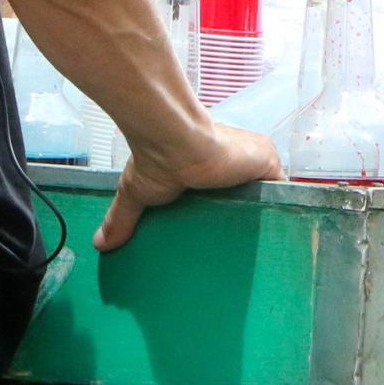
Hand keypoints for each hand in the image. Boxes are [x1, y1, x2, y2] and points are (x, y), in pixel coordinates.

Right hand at [94, 123, 284, 251]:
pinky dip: (284, 203)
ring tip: (261, 241)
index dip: (229, 206)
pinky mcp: (265, 160)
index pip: (228, 188)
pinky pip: (284, 186)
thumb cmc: (158, 158)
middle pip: (252, 191)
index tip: (227, 231)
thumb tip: (99, 243)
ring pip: (268, 189)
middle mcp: (237, 157)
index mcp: (211, 163)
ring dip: (268, 207)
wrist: (175, 141)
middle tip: (244, 243)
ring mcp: (253, 158)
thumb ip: (122, 218)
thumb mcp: (137, 192)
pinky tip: (281, 225)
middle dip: (250, 211)